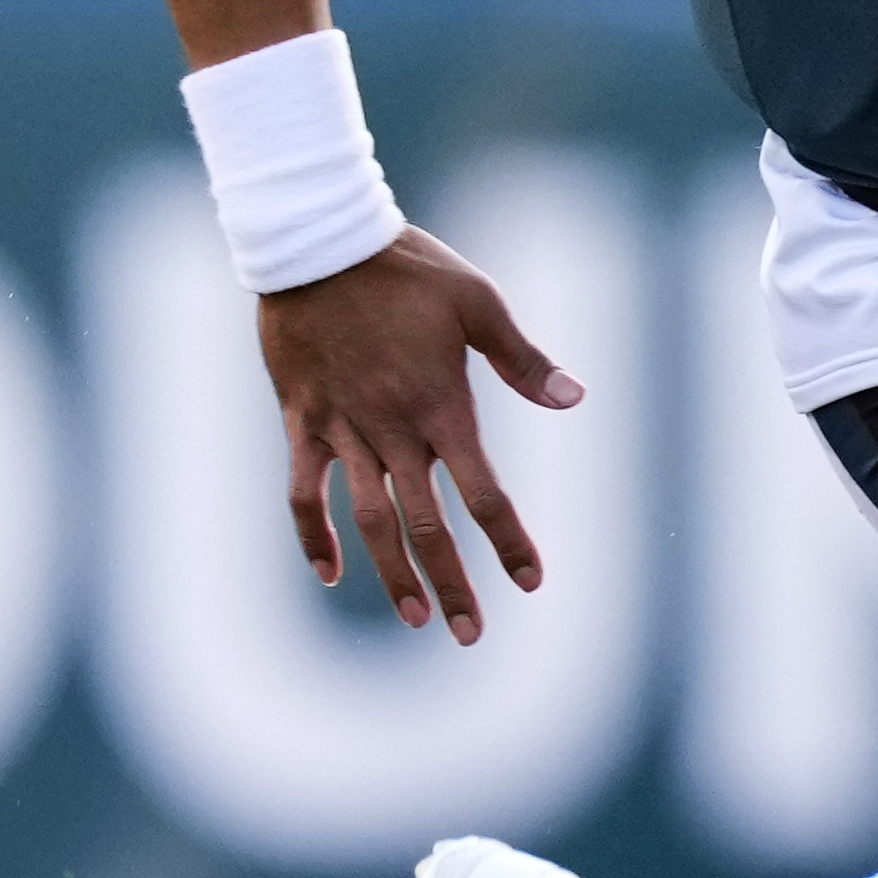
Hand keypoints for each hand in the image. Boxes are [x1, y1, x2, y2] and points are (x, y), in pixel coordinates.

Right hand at [257, 227, 584, 644]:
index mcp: (442, 406)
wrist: (315, 243)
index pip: (484, 492)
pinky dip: (313, 536)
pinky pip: (303, 492)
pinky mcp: (302, 421)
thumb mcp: (476, 302)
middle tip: (469, 634)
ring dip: (391, 575)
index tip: (531, 582)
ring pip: (369, 521)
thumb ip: (521, 359)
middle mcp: (394, 429)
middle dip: (452, 583)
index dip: (508, 541)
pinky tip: (330, 573)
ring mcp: (343, 429)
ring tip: (416, 618)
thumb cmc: (405, 268)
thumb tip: (575, 398)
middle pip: (426, 525)